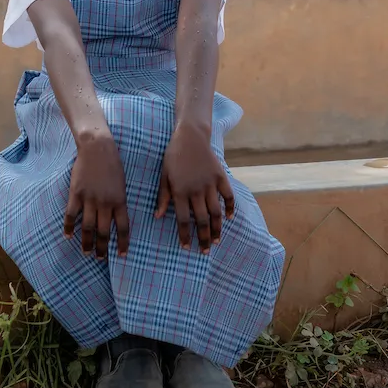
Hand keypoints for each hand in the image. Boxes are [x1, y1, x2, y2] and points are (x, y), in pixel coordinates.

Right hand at [64, 131, 130, 258]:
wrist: (97, 148)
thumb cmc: (112, 163)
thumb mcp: (122, 183)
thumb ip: (118, 201)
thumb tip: (116, 218)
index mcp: (120, 200)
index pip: (123, 228)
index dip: (123, 243)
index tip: (122, 255)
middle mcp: (105, 203)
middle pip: (104, 232)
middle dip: (102, 248)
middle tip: (100, 258)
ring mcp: (89, 199)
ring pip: (88, 227)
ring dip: (87, 242)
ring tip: (86, 252)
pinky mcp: (76, 194)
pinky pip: (71, 215)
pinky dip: (69, 227)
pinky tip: (68, 236)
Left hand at [154, 127, 235, 251]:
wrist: (190, 137)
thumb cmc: (173, 156)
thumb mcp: (164, 175)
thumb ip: (163, 196)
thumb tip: (157, 216)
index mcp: (180, 191)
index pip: (182, 219)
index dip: (185, 235)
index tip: (187, 247)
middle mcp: (196, 190)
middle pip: (201, 220)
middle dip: (203, 238)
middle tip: (205, 251)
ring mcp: (210, 184)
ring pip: (215, 212)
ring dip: (217, 228)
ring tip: (217, 240)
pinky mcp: (220, 177)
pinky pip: (228, 195)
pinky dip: (230, 207)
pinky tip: (229, 218)